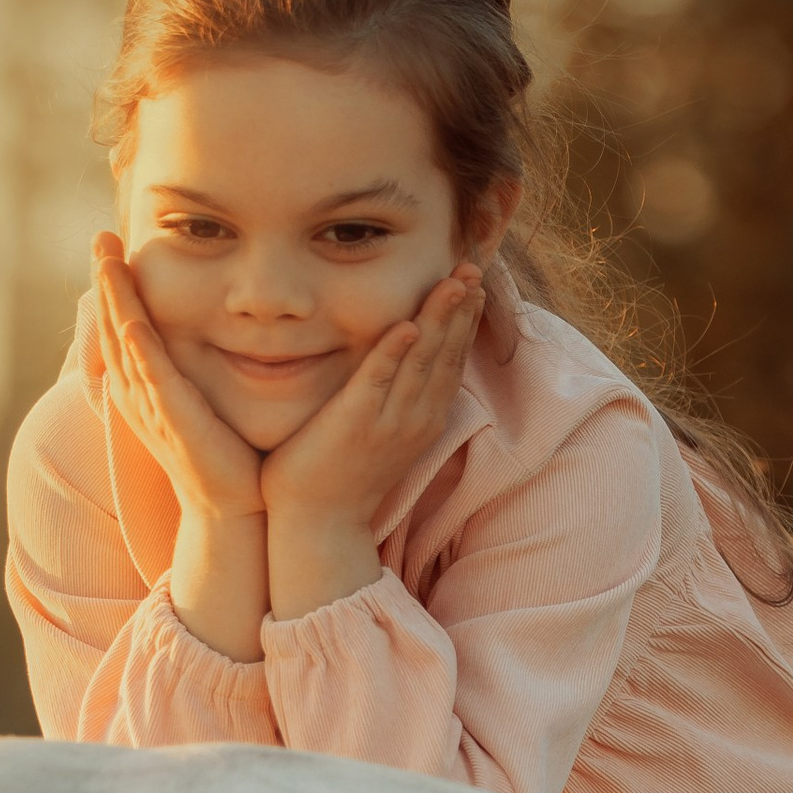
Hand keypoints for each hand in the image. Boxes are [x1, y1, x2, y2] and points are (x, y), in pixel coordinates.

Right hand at [88, 232, 264, 518]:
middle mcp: (138, 393)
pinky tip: (133, 321)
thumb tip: (213, 327)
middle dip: (106, 281)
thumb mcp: (202, 397)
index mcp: (142, 385)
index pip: (122, 325)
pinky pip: (152, 379)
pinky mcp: (174, 421)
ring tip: (107, 261)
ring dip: (115, 302)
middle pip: (113, 326)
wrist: (232, 505)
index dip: (114, 286)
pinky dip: (140, 350)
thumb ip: (194, 365)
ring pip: (125, 343)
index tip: (111, 248)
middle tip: (101, 237)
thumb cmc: (224, 453)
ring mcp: (152, 406)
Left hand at [261, 265, 484, 530]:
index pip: (451, 359)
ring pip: (422, 361)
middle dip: (461, 308)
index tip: (473, 283)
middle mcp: (415, 418)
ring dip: (439, 319)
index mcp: (423, 418)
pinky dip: (393, 353)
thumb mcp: (381, 433)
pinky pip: (378, 381)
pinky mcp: (356, 423)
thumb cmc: (341, 477)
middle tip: (472, 267)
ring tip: (455, 281)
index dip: (464, 320)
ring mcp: (388, 422)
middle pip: (445, 353)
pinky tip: (408, 325)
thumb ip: (392, 398)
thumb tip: (399, 364)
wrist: (319, 525)